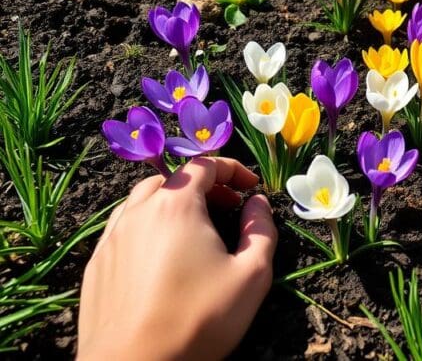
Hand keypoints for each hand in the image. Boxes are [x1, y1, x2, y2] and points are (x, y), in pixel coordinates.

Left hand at [78, 157, 276, 360]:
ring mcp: (112, 238)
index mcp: (175, 205)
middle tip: (227, 208)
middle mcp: (138, 211)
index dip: (232, 169)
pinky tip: (160, 256)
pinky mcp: (96, 264)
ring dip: (172, 203)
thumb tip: (257, 203)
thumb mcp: (251, 275)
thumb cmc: (198, 320)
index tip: (251, 186)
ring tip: (193, 228)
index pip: (204, 165)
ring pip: (142, 201)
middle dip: (204, 186)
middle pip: (171, 179)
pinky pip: (123, 229)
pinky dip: (147, 227)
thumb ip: (261, 230)